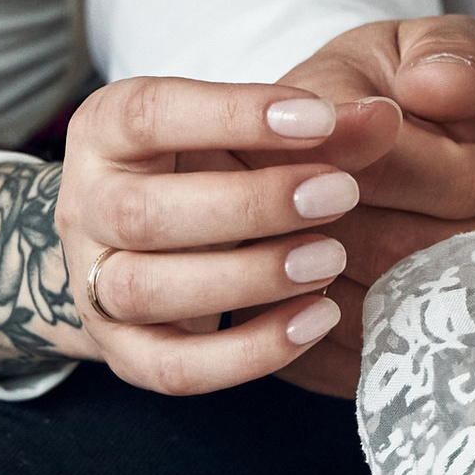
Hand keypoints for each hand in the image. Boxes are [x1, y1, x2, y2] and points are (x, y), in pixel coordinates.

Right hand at [55, 18, 474, 403]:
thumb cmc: (245, 149)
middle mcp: (87, 202)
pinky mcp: (126, 348)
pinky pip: (168, 366)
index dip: (232, 116)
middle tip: (341, 195)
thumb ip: (338, 107)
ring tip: (331, 260)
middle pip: (141, 212)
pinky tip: (313, 322)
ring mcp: (96, 280)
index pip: (152, 114)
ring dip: (244, 279)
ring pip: (145, 291)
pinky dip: (241, 353)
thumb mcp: (282, 110)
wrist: (179, 216)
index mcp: (109, 125)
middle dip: (247, 205)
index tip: (320, 117)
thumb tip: (387, 118)